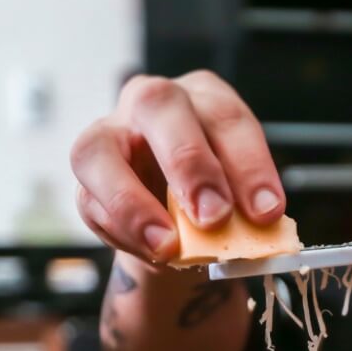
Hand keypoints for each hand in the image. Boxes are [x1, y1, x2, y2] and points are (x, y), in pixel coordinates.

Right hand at [70, 70, 284, 262]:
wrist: (177, 226)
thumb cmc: (214, 199)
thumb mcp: (238, 198)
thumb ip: (242, 210)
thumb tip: (252, 234)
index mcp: (204, 98)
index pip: (227, 117)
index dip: (249, 164)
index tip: (266, 212)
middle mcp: (152, 102)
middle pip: (159, 105)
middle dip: (189, 163)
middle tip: (214, 217)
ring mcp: (109, 132)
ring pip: (99, 148)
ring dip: (133, 203)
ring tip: (167, 246)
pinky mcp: (85, 175)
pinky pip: (89, 199)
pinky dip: (122, 231)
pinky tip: (152, 253)